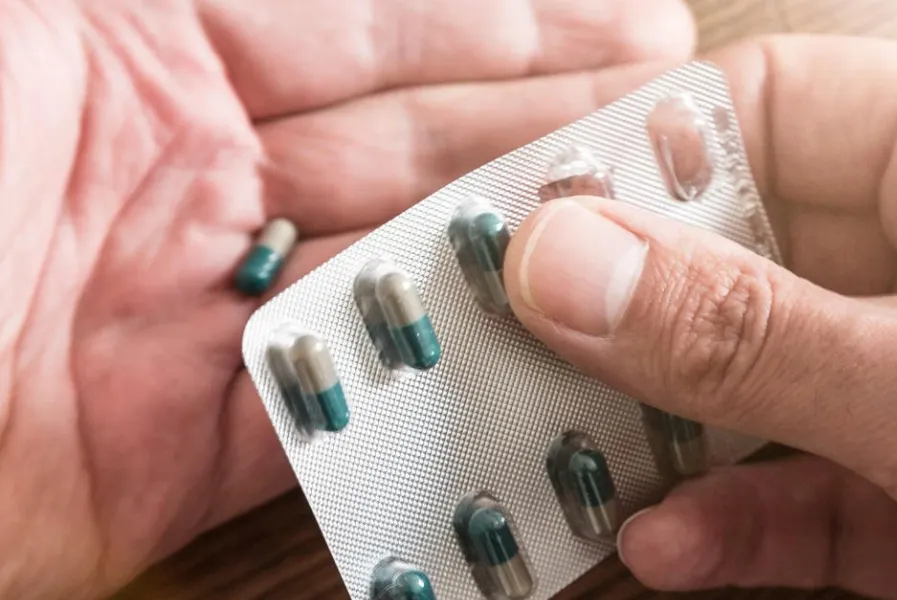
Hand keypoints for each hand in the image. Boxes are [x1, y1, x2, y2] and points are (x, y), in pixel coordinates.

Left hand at [0, 0, 695, 595]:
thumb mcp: (32, 10)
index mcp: (140, 43)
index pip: (368, 20)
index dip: (507, 16)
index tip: (630, 20)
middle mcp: (183, 173)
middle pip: (408, 144)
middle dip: (548, 130)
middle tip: (680, 131)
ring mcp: (191, 315)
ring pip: (398, 278)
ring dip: (523, 259)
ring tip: (653, 235)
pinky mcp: (177, 447)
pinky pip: (341, 414)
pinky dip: (439, 389)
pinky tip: (541, 359)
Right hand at [506, 36, 896, 598]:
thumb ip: (754, 334)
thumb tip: (562, 261)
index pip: (762, 113)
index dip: (634, 159)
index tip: (520, 225)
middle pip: (737, 254)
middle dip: (625, 316)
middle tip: (512, 354)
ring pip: (749, 380)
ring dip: (656, 430)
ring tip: (560, 460)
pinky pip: (792, 487)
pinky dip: (724, 519)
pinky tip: (662, 544)